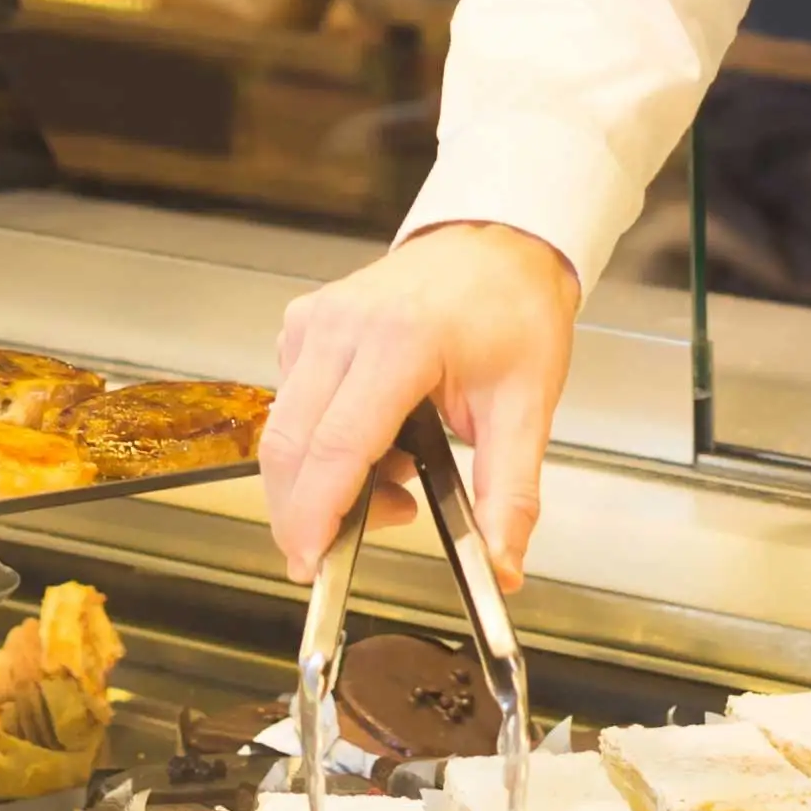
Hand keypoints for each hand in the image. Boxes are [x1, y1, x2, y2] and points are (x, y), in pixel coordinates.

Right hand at [264, 222, 579, 588]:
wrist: (496, 246)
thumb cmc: (511, 311)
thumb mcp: (527, 408)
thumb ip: (510, 493)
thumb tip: (502, 562)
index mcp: (400, 341)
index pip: (336, 447)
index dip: (315, 515)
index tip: (310, 563)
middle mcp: (343, 326)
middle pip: (289, 446)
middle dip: (305, 514)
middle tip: (342, 548)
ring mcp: (314, 321)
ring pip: (282, 430)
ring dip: (319, 480)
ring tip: (395, 479)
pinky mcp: (302, 324)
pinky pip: (288, 405)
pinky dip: (317, 444)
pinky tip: (374, 442)